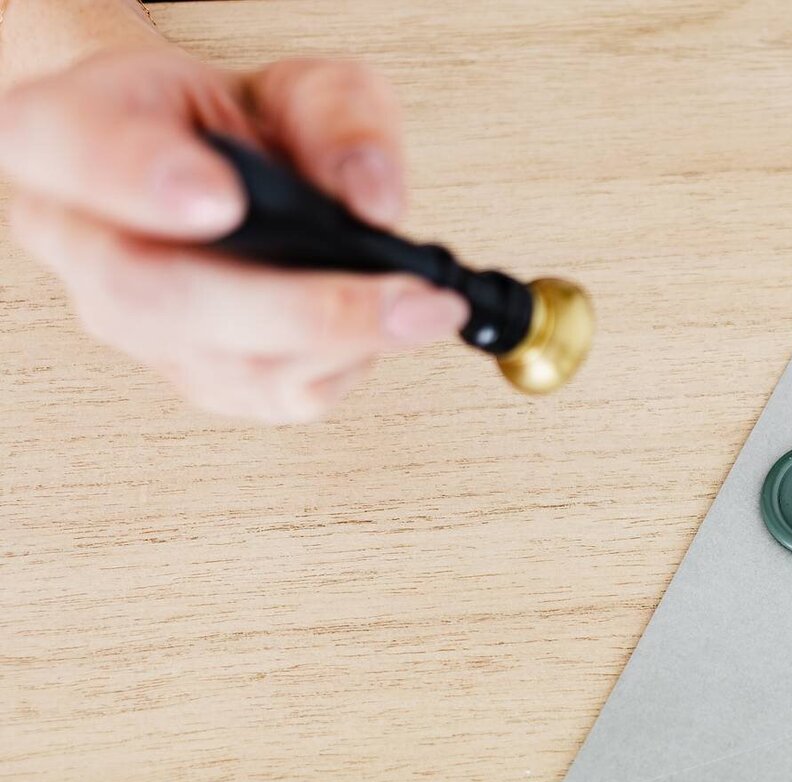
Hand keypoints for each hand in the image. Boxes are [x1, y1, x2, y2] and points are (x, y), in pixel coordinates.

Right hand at [0, 47, 467, 422]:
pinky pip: (270, 394)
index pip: (79, 150)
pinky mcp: (195, 375)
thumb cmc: (231, 124)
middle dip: (296, 307)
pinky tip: (388, 327)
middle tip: (403, 299)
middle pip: (153, 293)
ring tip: (427, 309)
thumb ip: (336, 115)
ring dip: (342, 343)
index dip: (144, 178)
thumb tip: (372, 195)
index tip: (220, 196)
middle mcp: (82, 241)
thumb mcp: (292, 81)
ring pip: (222, 363)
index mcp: (68, 134)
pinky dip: (345, 363)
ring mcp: (131, 322)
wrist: (207, 169)